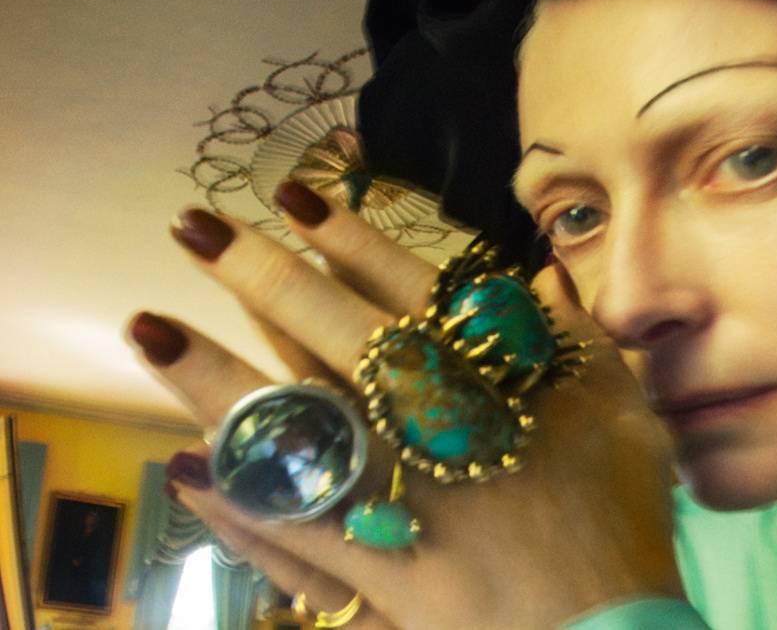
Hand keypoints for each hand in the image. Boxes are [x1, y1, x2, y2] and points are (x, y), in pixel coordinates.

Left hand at [133, 183, 679, 628]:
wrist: (609, 626)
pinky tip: (184, 463)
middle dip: (259, 275)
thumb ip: (578, 340)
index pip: (409, 287)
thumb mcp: (623, 414)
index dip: (347, 236)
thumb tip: (538, 273)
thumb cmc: (619, 517)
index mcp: (494, 379)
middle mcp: (433, 425)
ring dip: (212, 375)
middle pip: (332, 335)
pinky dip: (233, 499)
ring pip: (291, 424)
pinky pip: (288, 528)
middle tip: (192, 227)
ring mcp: (394, 496)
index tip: (293, 193)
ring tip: (150, 329)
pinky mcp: (371, 569)